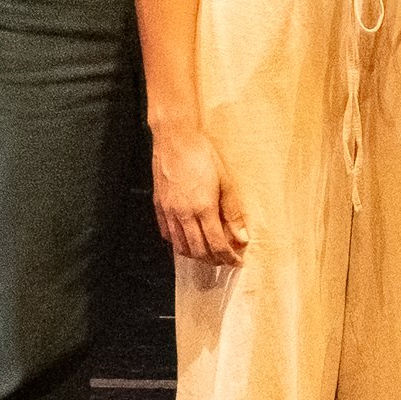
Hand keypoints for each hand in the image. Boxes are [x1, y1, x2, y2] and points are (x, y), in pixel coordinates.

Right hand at [152, 120, 248, 265]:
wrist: (175, 138)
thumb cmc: (202, 154)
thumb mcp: (225, 181)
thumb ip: (233, 212)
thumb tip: (241, 237)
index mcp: (203, 208)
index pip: (217, 245)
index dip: (229, 258)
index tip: (237, 261)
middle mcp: (184, 214)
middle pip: (199, 251)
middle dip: (214, 260)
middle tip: (224, 259)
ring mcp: (169, 211)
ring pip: (181, 247)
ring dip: (196, 255)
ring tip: (208, 253)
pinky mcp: (159, 206)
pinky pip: (167, 234)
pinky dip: (178, 243)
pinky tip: (187, 240)